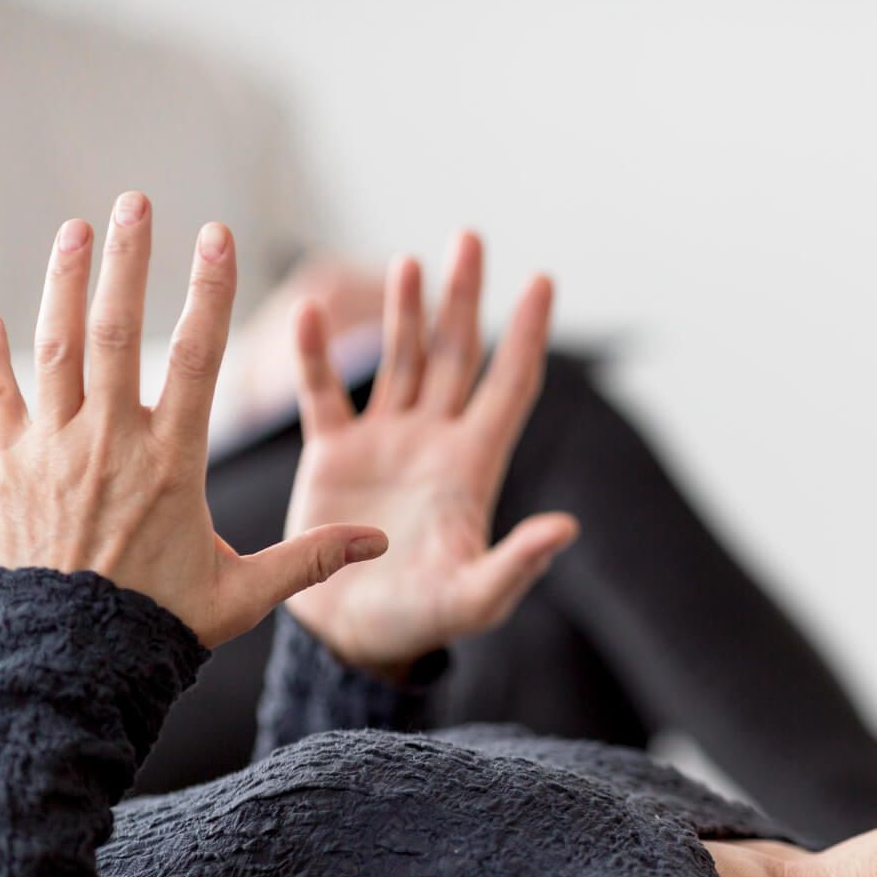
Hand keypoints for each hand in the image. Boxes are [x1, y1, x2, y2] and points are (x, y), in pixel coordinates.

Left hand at [0, 192, 388, 646]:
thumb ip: (311, 558)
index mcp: (173, 462)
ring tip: (77, 229)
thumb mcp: (244, 593)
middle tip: (138, 204)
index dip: (211, 291)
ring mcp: (51, 451)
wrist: (71, 658)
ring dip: (67, 284)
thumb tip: (380, 542)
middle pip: (120, 332)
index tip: (217, 236)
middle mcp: (110, 443)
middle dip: (130, 261)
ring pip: (57, 349)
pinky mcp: (4, 467)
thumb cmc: (160, 624)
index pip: (198, 358)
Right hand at [284, 233, 578, 681]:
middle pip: (457, 355)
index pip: (510, 384)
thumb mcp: (475, 597)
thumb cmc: (423, 622)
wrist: (353, 638)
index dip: (527, 334)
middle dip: (464, 298)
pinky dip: (316, 355)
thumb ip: (517, 562)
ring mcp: (385, 443)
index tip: (543, 279)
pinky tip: (307, 309)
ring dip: (403, 312)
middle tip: (471, 238)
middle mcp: (434, 442)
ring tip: (408, 261)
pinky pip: (324, 394)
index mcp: (473, 466)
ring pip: (400, 361)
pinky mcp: (333, 456)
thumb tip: (568, 527)